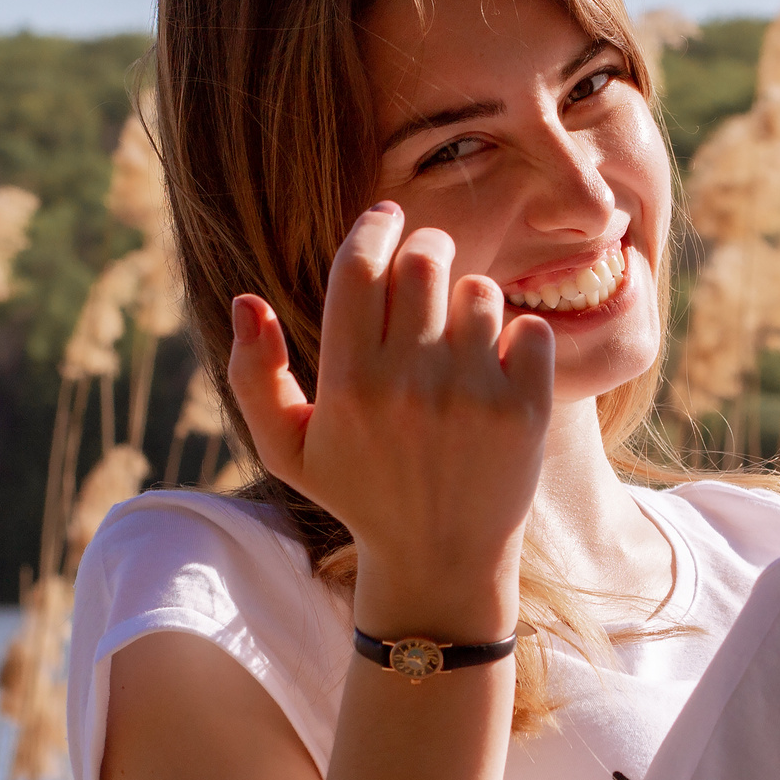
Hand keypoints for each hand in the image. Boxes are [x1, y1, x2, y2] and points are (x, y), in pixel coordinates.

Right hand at [226, 202, 554, 642]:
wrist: (442, 560)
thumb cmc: (360, 493)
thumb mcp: (289, 447)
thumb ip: (255, 376)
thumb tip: (247, 300)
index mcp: (348, 385)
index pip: (360, 268)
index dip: (374, 229)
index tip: (386, 220)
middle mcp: (409, 385)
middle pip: (424, 262)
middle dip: (425, 250)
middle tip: (426, 265)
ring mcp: (472, 397)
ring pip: (479, 292)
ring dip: (469, 300)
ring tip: (459, 333)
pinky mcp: (525, 411)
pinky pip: (532, 330)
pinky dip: (519, 338)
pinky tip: (498, 366)